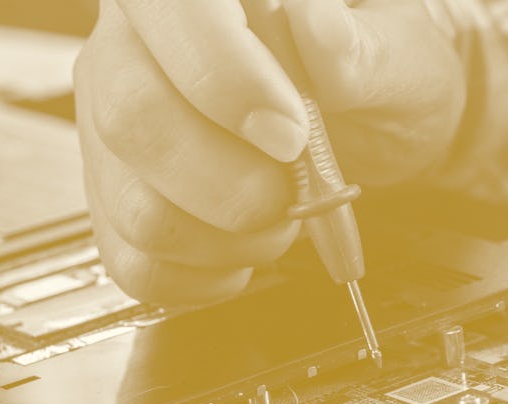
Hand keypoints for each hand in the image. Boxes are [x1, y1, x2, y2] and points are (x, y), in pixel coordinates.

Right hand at [72, 0, 464, 304]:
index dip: (223, 78)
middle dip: (229, 181)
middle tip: (294, 191)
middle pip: (134, 117)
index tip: (290, 133)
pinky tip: (246, 250)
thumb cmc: (373, 70)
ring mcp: (113, 128)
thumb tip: (318, 30)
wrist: (375, 123)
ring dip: (227, 236)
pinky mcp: (117, 198)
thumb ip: (356, 47)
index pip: (170, 11)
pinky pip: (135, 259)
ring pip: (134, 204)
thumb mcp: (393, 50)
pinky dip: (205, 274)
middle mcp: (132, 50)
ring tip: (282, 216)